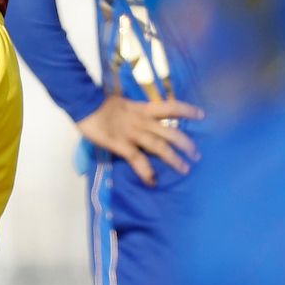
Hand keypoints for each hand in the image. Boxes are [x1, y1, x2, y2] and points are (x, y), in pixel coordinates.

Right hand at [76, 93, 201, 185]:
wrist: (84, 103)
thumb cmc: (99, 103)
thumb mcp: (121, 103)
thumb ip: (132, 111)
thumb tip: (139, 116)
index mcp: (142, 108)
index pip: (170, 107)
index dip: (187, 110)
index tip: (201, 115)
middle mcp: (142, 120)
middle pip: (170, 132)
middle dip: (185, 143)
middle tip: (197, 154)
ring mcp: (132, 133)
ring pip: (159, 146)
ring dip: (173, 159)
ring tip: (185, 169)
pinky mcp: (121, 144)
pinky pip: (137, 159)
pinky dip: (146, 171)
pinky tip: (153, 181)